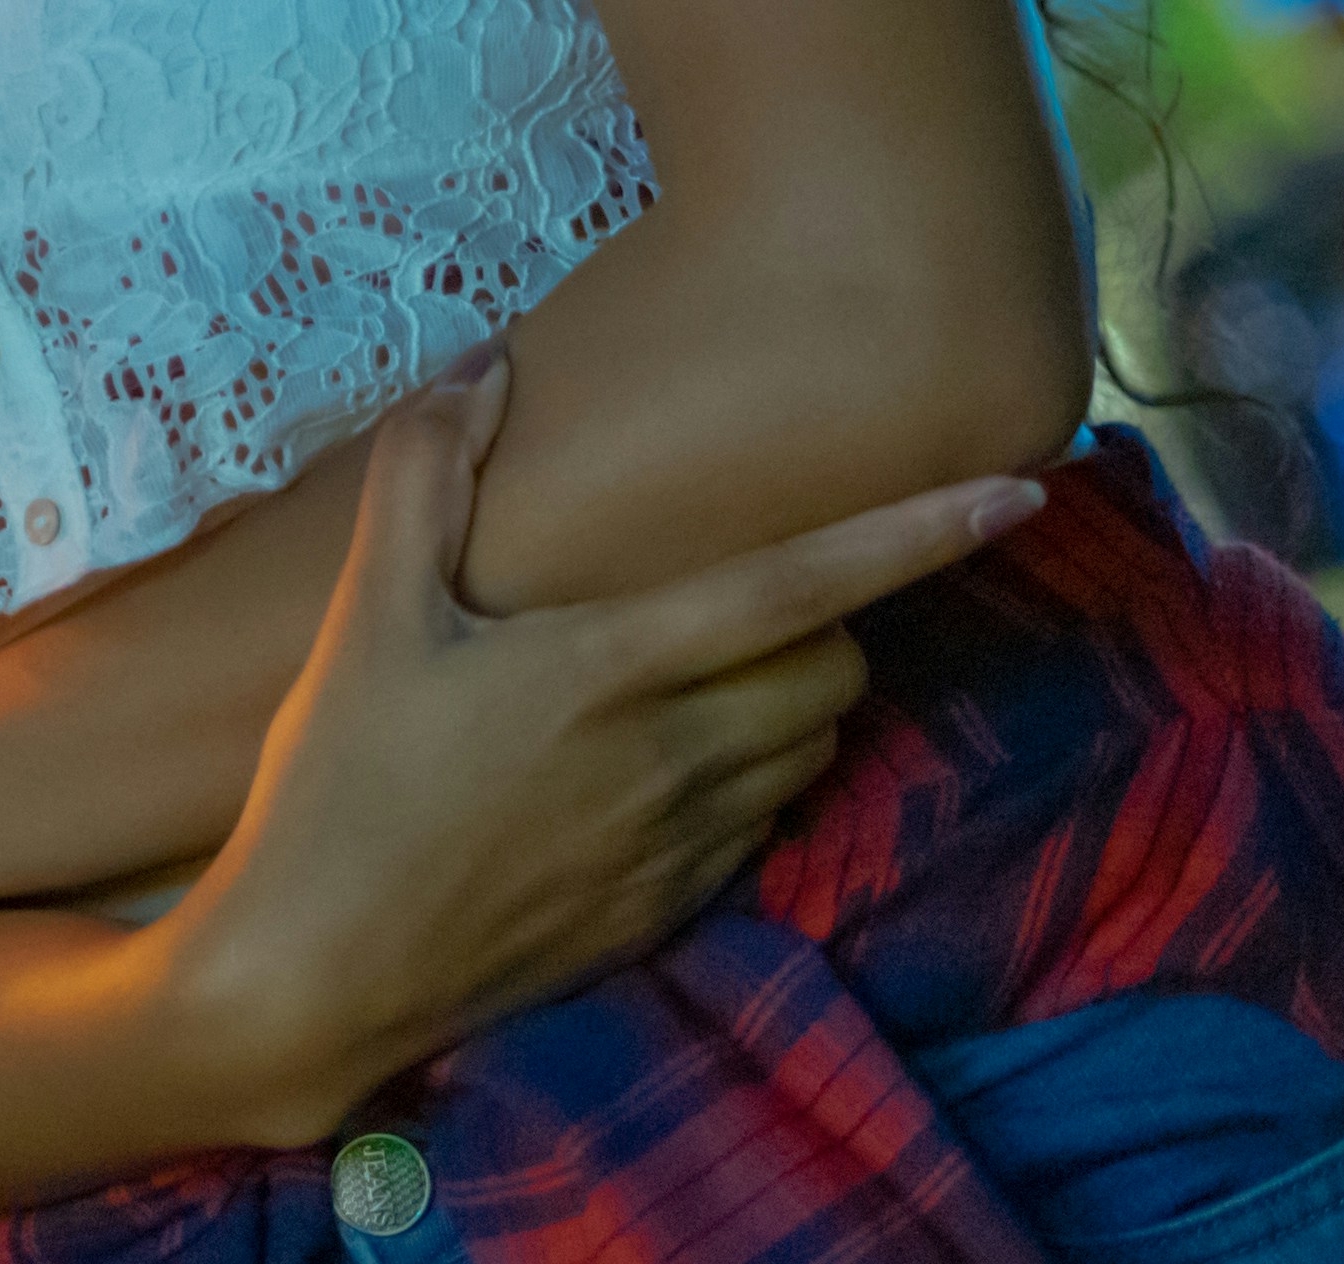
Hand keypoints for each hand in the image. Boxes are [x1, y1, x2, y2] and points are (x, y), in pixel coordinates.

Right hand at [166, 355, 1042, 1146]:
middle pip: (835, 669)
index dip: (915, 533)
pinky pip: (764, 825)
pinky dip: (748, 780)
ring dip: (790, 700)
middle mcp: (675, 756)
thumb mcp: (365, 616)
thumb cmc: (338, 782)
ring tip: (693, 678)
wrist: (322, 973)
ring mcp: (684, 844)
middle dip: (824, 622)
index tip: (1021, 490)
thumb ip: (427, 478)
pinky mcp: (673, 909)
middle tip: (738, 598)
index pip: (800, 586)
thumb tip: (483, 369)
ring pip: (812, 748)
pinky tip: (655, 772)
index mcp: (613, 666)